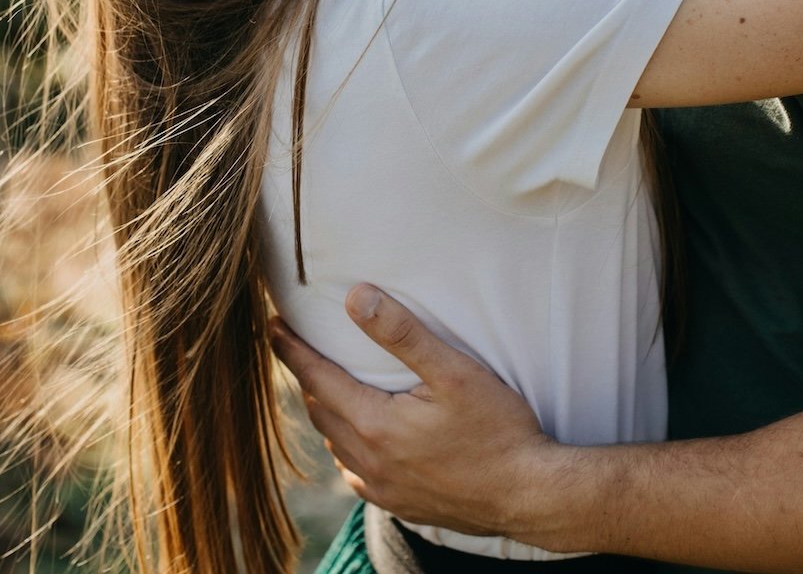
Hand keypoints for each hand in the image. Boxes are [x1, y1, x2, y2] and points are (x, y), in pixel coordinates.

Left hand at [269, 285, 558, 539]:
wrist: (531, 495)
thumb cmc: (498, 429)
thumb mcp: (454, 371)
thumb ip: (402, 333)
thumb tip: (354, 297)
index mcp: (375, 425)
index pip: (317, 379)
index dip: (292, 350)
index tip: (271, 325)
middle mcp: (369, 462)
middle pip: (321, 410)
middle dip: (308, 376)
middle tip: (297, 346)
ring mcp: (384, 489)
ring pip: (337, 442)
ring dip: (327, 410)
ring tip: (327, 383)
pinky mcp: (401, 503)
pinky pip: (356, 471)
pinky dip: (348, 445)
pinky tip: (360, 436)